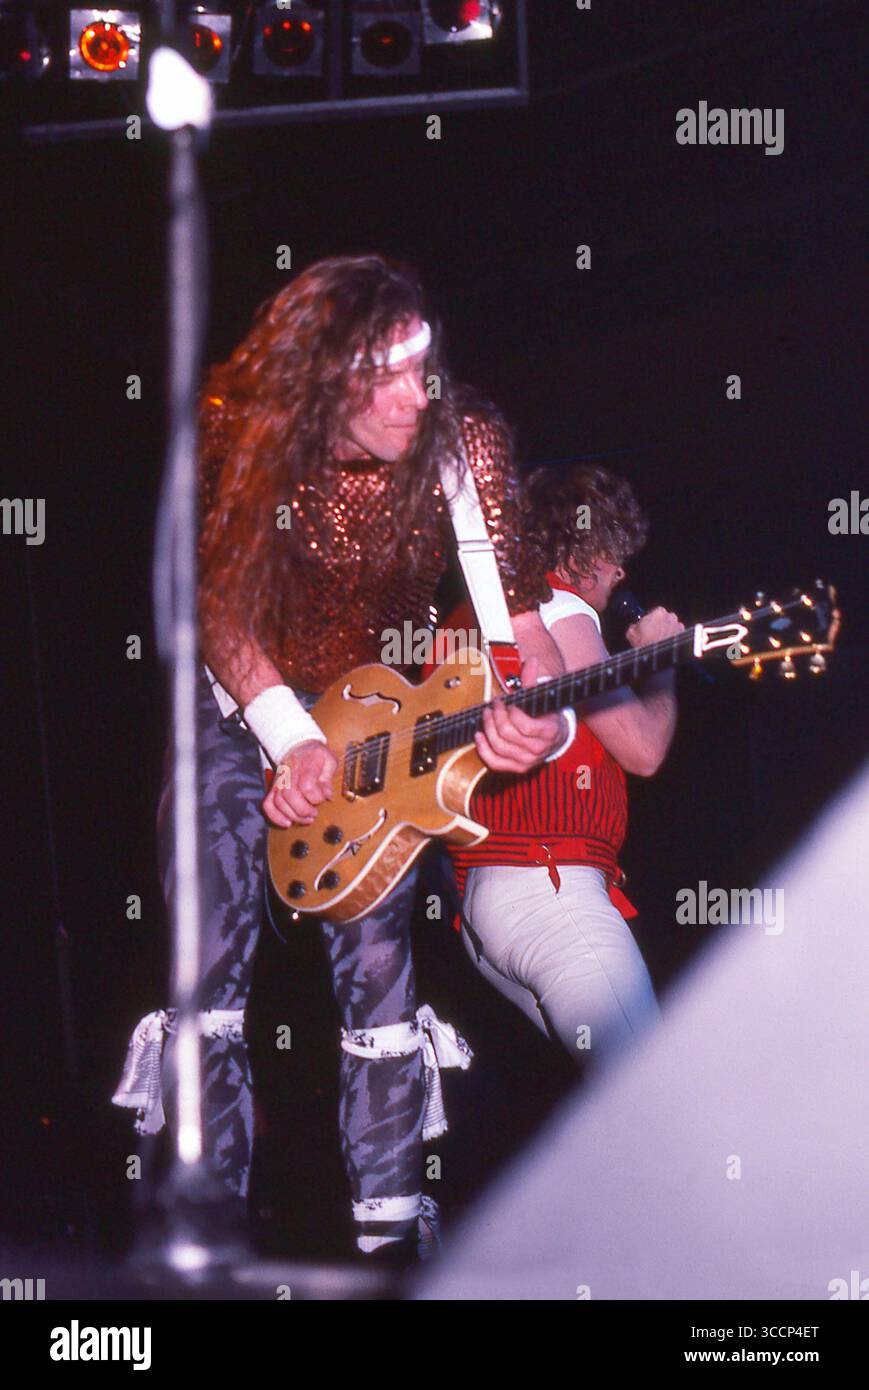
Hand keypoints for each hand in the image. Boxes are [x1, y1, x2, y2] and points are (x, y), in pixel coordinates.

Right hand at [262, 740, 337, 827]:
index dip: (316, 797)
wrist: (297, 746)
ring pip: (279, 802)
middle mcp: (290, 773)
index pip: (307, 785)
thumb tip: (327, 795)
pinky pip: (268, 804)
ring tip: (305, 819)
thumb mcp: (329, 760)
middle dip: (304, 810)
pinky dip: (275, 816)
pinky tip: (287, 822)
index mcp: (306, 764)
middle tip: (314, 813)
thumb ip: (329, 778)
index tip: (323, 798)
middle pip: (290, 795)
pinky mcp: (273, 788)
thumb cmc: (315, 755)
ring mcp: (279, 781)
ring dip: (293, 815)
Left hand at [475, 655, 565, 773]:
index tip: (508, 702)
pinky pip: (495, 762)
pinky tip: (479, 735)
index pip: (525, 726)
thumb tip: (532, 661)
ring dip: (488, 728)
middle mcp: (539, 750)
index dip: (512, 713)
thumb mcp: (542, 698)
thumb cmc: (546, 715)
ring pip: (499, 747)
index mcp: (549, 732)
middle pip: (507, 735)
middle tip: (493, 705)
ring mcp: (527, 762)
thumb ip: (534, 681)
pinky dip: (483, 749)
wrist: (555, 738)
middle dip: (496, 716)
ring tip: (486, 714)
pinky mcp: (516, 768)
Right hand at [626, 606, 683, 646]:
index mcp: (658, 612)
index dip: (650, 619)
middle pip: (665, 617)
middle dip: (660, 623)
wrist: (656, 657)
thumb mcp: (631, 633)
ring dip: (667, 629)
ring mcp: (678, 626)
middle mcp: (671, 617)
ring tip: (660, 639)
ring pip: (672, 625)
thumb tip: (634, 627)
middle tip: (653, 633)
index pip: (654, 611)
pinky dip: (673, 636)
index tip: (647, 625)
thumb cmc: (645, 645)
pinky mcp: (682, 635)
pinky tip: (666, 642)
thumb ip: (634, 626)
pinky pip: (677, 632)